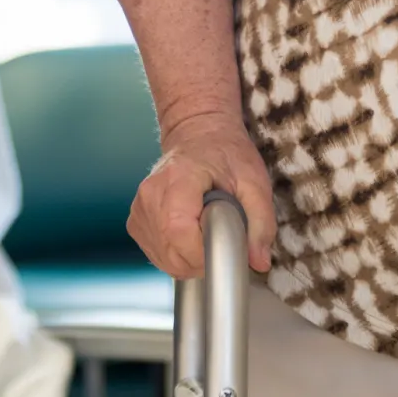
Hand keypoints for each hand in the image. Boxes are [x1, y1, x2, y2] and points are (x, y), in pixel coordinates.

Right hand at [129, 109, 275, 278]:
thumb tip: (258, 262)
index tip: (224, 248)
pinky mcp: (136, 220)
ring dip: (190, 260)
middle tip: (221, 240)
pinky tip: (191, 236)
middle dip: (202, 261)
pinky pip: (157, 254)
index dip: (205, 252)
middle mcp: (151, 194)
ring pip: (164, 259)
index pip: (180, 233)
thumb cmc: (225, 154)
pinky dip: (177, 255)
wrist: (198, 134)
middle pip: (171, 253)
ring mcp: (140, 208)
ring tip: (206, 233)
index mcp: (178, 180)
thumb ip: (261, 222)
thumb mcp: (255, 182)